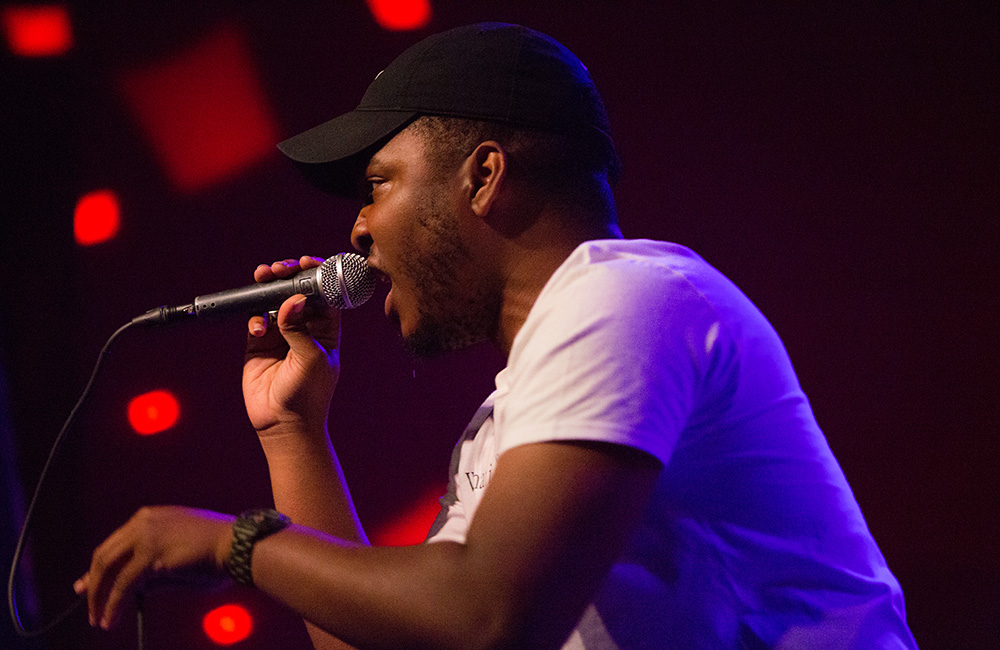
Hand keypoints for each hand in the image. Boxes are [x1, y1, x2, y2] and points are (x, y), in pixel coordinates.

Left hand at [74, 506, 233, 629]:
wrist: (237, 544)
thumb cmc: (217, 548)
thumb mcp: (178, 550)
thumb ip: (153, 564)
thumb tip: (131, 588)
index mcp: (150, 516)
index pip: (114, 543)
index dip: (99, 566)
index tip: (88, 583)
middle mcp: (143, 522)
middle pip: (104, 554)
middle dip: (93, 582)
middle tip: (88, 603)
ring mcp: (146, 537)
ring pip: (109, 570)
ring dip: (100, 597)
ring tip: (99, 619)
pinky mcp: (151, 557)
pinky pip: (124, 584)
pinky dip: (113, 603)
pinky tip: (111, 618)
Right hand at [243, 256, 341, 436]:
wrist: (284, 424)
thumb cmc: (308, 395)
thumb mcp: (311, 359)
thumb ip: (300, 328)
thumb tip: (294, 299)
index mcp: (327, 329)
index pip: (325, 294)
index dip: (317, 275)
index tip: (307, 263)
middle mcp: (305, 327)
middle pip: (297, 291)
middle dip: (288, 276)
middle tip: (278, 268)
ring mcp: (281, 334)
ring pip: (274, 300)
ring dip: (268, 287)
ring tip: (263, 277)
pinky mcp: (259, 344)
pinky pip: (256, 319)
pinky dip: (255, 316)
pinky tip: (258, 328)